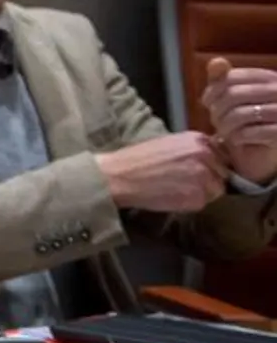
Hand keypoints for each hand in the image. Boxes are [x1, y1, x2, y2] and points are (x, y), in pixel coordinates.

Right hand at [95, 131, 228, 213]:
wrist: (119, 176)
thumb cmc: (138, 159)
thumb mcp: (170, 143)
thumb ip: (193, 149)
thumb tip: (211, 161)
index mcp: (199, 139)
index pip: (222, 156)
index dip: (211, 165)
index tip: (197, 171)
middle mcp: (206, 156)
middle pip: (222, 173)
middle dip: (209, 179)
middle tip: (183, 182)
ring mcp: (204, 177)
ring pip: (216, 190)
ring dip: (201, 193)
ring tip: (176, 190)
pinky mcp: (198, 197)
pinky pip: (203, 203)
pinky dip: (191, 203)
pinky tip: (172, 197)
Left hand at [200, 58, 276, 185]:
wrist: (264, 154)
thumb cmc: (246, 122)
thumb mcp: (232, 98)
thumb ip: (223, 79)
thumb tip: (217, 61)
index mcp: (269, 79)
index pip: (232, 77)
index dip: (213, 90)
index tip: (206, 103)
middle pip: (234, 95)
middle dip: (218, 110)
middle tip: (215, 121)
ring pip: (241, 114)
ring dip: (225, 125)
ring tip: (223, 132)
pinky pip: (252, 132)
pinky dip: (237, 137)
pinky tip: (236, 140)